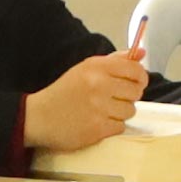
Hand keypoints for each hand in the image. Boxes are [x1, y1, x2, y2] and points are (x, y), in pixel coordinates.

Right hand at [19, 49, 149, 158]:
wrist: (39, 117)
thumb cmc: (64, 92)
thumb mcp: (85, 69)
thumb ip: (114, 60)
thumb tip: (141, 53)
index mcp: (96, 67)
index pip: (135, 69)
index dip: (140, 77)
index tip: (137, 81)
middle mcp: (99, 85)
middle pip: (136, 91)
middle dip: (129, 96)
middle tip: (115, 98)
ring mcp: (99, 108)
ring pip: (130, 111)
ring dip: (120, 112)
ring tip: (103, 110)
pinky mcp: (98, 128)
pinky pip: (121, 127)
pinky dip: (112, 126)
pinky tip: (98, 121)